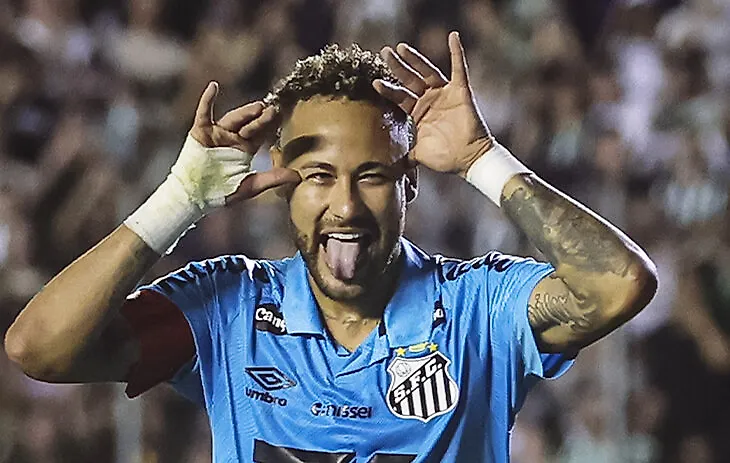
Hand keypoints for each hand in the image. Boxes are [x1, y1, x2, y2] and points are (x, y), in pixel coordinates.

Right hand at [188, 82, 299, 203]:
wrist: (194, 195)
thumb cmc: (222, 192)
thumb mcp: (252, 186)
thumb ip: (273, 178)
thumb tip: (299, 176)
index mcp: (244, 149)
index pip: (260, 134)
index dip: (270, 126)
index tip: (281, 117)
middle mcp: (232, 139)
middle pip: (249, 125)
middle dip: (261, 118)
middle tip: (273, 110)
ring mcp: (217, 134)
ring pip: (233, 119)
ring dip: (245, 112)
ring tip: (258, 106)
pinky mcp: (201, 132)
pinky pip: (204, 113)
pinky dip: (207, 100)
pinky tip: (214, 87)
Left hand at [374, 32, 492, 176]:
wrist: (467, 159)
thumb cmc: (445, 157)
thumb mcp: (418, 155)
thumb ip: (403, 155)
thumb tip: (386, 168)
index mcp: (417, 113)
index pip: (399, 97)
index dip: (388, 89)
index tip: (374, 82)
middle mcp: (428, 100)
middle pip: (409, 79)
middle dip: (396, 67)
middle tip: (383, 53)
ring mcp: (443, 94)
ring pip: (427, 71)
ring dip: (415, 59)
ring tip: (401, 47)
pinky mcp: (460, 91)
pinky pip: (459, 69)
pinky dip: (456, 52)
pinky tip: (452, 36)